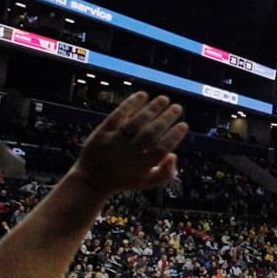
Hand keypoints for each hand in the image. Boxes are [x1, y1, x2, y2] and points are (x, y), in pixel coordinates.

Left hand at [72, 93, 186, 194]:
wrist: (92, 179)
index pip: (161, 150)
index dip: (174, 137)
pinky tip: (143, 95)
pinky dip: (130, 104)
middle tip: (178, 107)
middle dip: (166, 119)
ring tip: (164, 99)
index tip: (184, 125)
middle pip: (150, 134)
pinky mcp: (102, 133)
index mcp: (142, 167)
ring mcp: (114, 143)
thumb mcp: (147, 182)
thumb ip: (165, 173)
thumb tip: (174, 155)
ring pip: (135, 123)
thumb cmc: (125, 178)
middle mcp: (128, 155)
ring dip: (151, 109)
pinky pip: (117, 116)